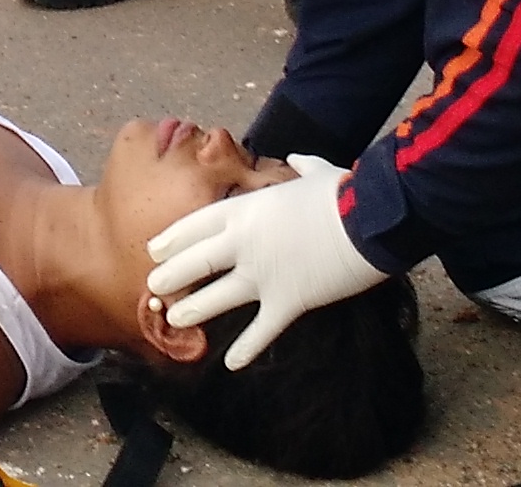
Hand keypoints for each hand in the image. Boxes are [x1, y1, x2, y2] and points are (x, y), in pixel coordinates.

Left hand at [145, 153, 386, 369]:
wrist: (368, 220)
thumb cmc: (342, 193)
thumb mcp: (315, 172)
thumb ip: (300, 166)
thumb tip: (296, 157)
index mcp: (246, 210)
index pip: (197, 225)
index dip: (173, 239)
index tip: (156, 249)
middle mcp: (245, 243)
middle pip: (196, 262)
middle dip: (171, 276)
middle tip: (152, 287)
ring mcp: (263, 274)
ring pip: (217, 298)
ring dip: (194, 310)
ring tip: (175, 320)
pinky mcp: (287, 301)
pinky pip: (261, 330)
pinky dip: (247, 349)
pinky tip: (232, 363)